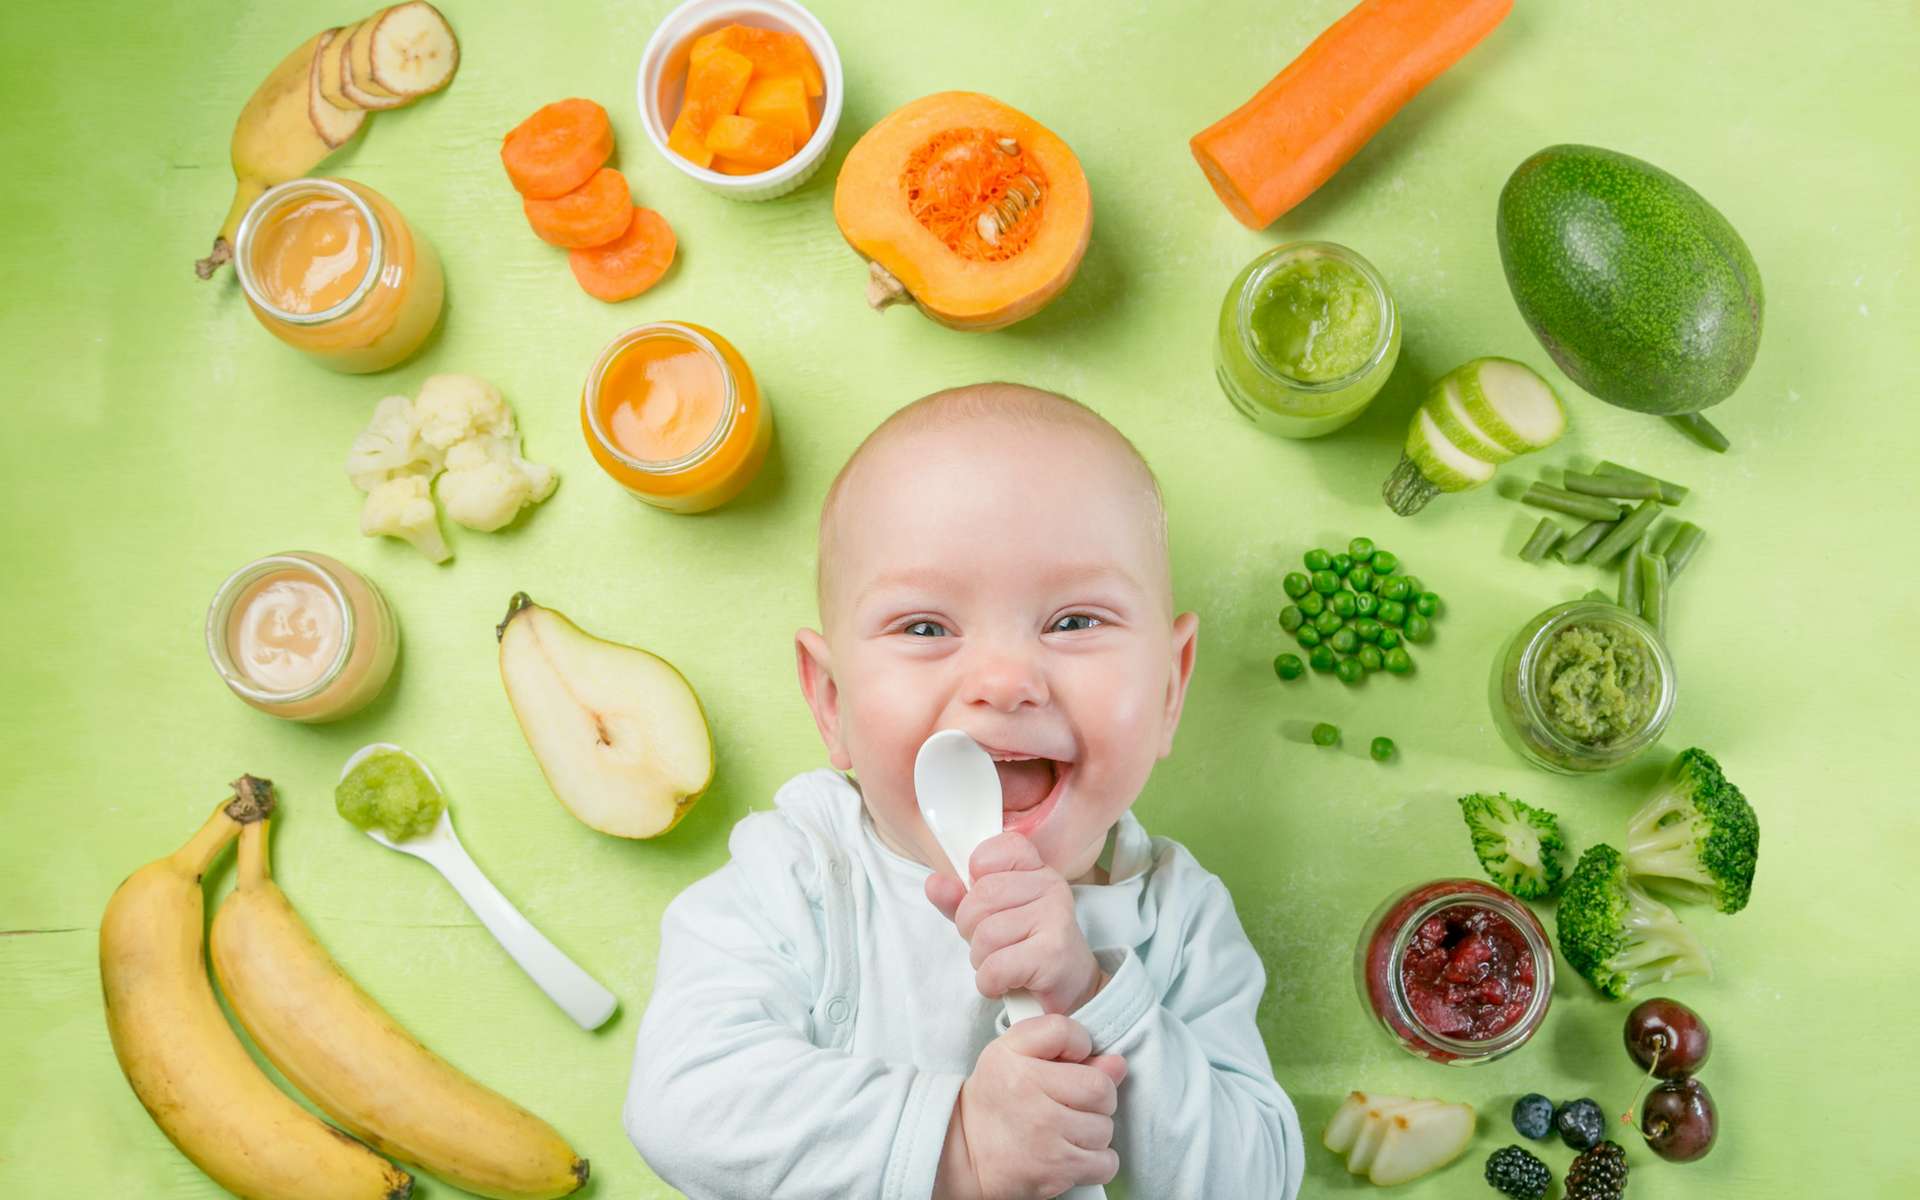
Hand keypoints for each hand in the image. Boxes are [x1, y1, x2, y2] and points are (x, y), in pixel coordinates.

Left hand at [926, 832, 1103, 1014]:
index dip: (976, 877)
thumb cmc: (1026, 947)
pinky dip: (991, 983)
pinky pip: (996, 967)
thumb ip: (959, 899)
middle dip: (971, 930)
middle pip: (979, 899)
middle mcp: (1050, 885)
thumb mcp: (989, 917)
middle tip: (993, 944)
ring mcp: (1055, 917)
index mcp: (1035, 868)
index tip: (988, 903)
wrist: (1070, 987)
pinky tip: (1007, 982)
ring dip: (982, 960)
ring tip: (1003, 964)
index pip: (993, 850)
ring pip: (985, 935)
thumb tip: (934, 883)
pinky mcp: (1053, 953)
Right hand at [934, 1014, 1125, 1199]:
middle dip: (1095, 1097)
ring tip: (1066, 1130)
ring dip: (1093, 1131)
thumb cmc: (994, 1099)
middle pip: (1101, 1088)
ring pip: (1104, 1127)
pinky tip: (1072, 1153)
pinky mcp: (1056, 1171)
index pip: (1069, 1034)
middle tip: (1071, 1103)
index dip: (1080, 1047)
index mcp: (1016, 1058)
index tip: (1068, 1063)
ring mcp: (1045, 1137)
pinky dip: (1096, 1162)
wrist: (964, 1152)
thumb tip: (1117, 1063)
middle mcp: (1030, 1095)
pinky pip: (1105, 1163)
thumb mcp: (1012, 1053)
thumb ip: (1062, 1044)